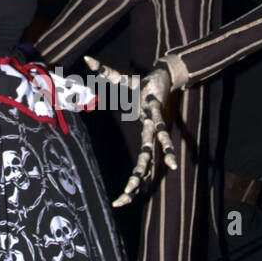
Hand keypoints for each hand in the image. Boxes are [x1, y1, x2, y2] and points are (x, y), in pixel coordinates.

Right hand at [83, 56, 176, 206]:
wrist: (162, 73)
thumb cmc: (144, 83)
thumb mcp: (120, 81)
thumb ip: (104, 72)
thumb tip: (87, 57)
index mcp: (142, 131)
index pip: (140, 163)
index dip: (131, 183)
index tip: (120, 202)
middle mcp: (149, 133)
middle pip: (142, 165)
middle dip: (133, 184)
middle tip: (120, 203)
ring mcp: (153, 125)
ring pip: (151, 153)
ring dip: (148, 169)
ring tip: (145, 188)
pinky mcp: (156, 114)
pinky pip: (161, 134)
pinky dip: (166, 148)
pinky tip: (174, 164)